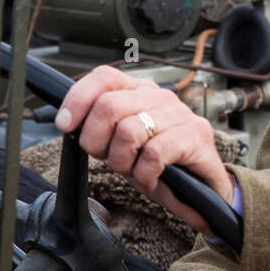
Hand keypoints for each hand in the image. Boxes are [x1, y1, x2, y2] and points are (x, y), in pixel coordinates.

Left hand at [55, 64, 233, 237]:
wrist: (204, 193)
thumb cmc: (160, 167)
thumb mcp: (122, 146)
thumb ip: (101, 128)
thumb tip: (66, 120)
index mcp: (140, 91)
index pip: (104, 77)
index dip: (78, 98)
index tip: (65, 125)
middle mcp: (160, 97)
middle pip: (109, 106)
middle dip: (97, 141)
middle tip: (109, 159)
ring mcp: (180, 114)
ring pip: (128, 131)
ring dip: (123, 162)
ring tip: (134, 171)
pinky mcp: (196, 135)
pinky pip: (153, 154)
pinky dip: (145, 175)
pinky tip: (152, 179)